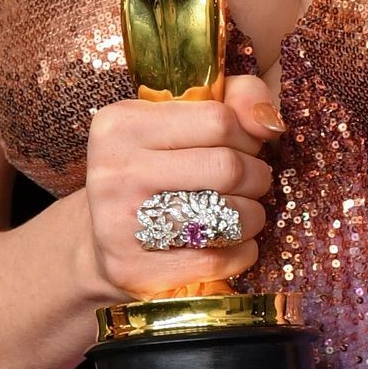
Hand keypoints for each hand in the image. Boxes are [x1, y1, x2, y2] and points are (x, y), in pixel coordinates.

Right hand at [82, 74, 281, 300]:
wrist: (97, 238)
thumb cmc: (154, 167)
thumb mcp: (182, 117)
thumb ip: (235, 99)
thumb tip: (270, 122)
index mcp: (122, 123)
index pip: (218, 120)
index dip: (247, 135)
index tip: (245, 145)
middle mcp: (114, 171)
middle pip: (227, 167)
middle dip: (256, 175)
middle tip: (252, 181)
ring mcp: (119, 223)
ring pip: (226, 216)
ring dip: (252, 216)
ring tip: (244, 212)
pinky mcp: (133, 269)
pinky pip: (215, 260)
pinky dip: (241, 252)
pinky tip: (234, 244)